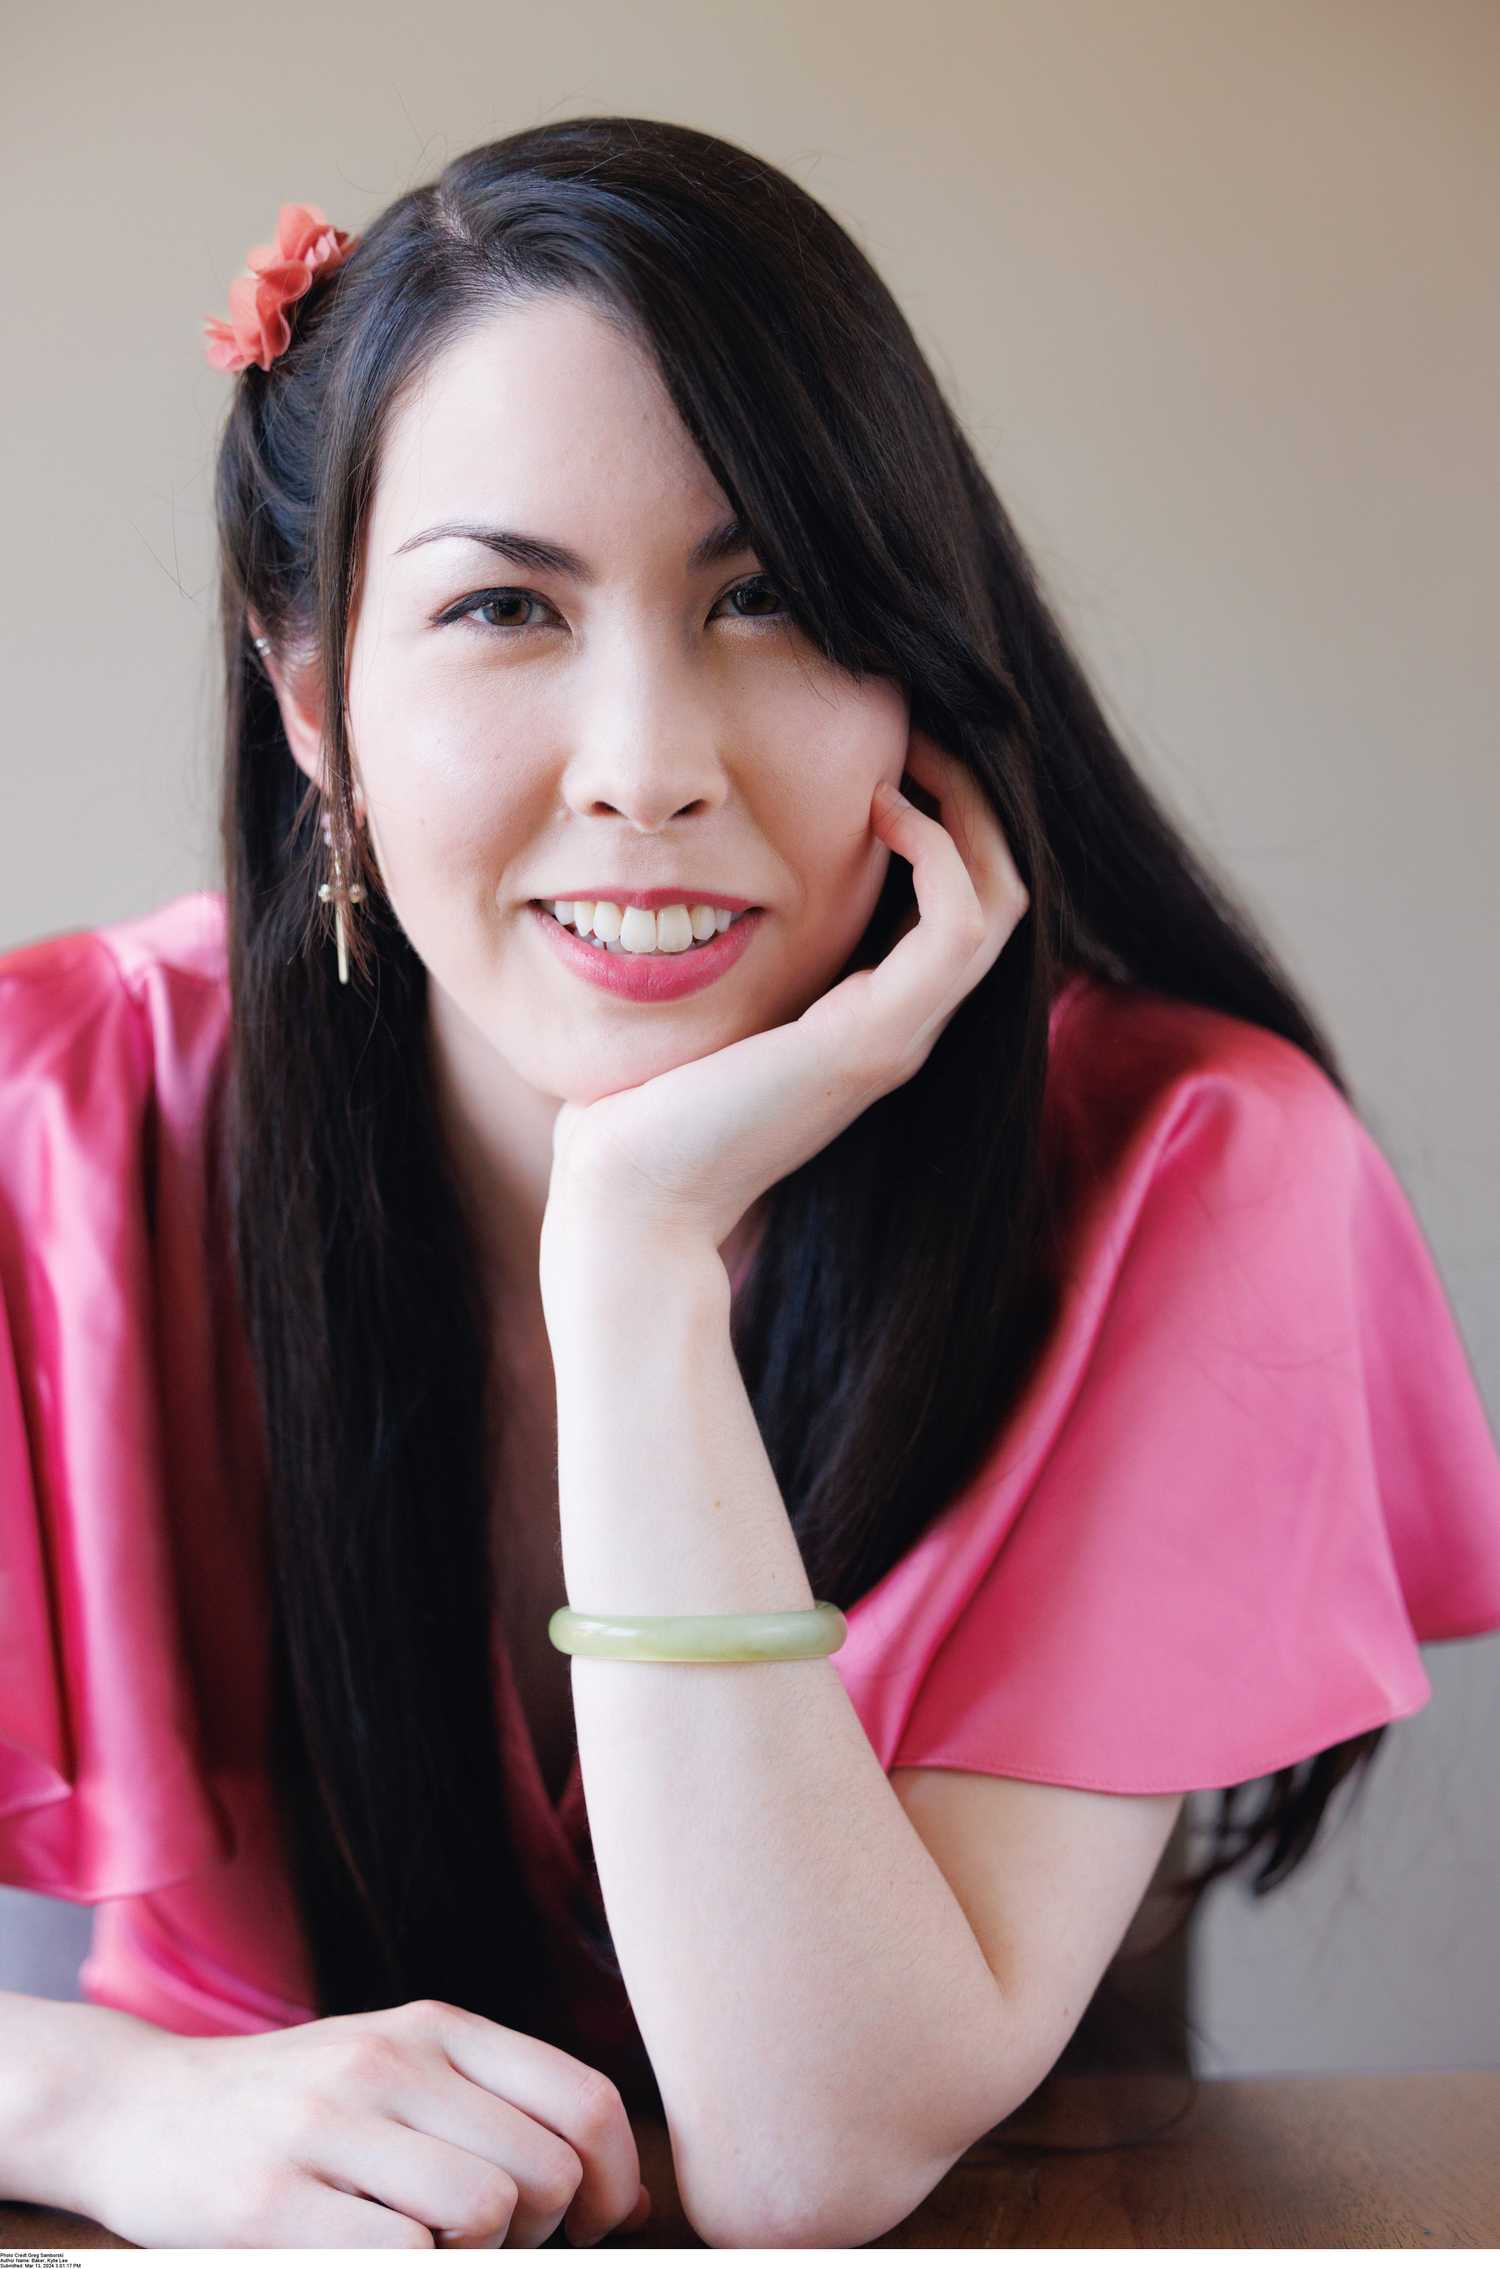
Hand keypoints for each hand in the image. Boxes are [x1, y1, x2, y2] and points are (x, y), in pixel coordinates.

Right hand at [81, 1997, 650, 2248]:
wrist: (137, 2109)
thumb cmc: (293, 2107)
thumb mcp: (401, 2075)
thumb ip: (504, 2115)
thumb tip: (628, 2201)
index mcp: (436, 2027)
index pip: (584, 2100)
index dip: (612, 2183)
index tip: (589, 2225)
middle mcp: (390, 2061)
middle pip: (546, 2169)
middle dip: (541, 2232)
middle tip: (491, 2242)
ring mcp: (329, 2126)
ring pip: (485, 2208)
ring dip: (474, 2254)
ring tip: (427, 2246)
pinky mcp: (271, 2202)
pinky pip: (402, 2253)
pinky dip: (409, 2267)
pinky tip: (370, 2252)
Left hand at [543, 729, 1028, 1255]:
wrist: (630, 1202)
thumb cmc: (641, 1110)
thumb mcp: (704, 1005)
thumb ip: (730, 954)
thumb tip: (692, 881)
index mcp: (868, 1019)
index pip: (957, 906)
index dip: (945, 818)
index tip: (889, 748)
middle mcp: (900, 1027)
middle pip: (1001, 890)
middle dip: (972, 797)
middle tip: (921, 723)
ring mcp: (898, 1034)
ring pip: (1002, 898)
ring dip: (971, 809)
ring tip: (917, 745)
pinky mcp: (874, 1038)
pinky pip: (959, 921)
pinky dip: (938, 851)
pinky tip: (881, 806)